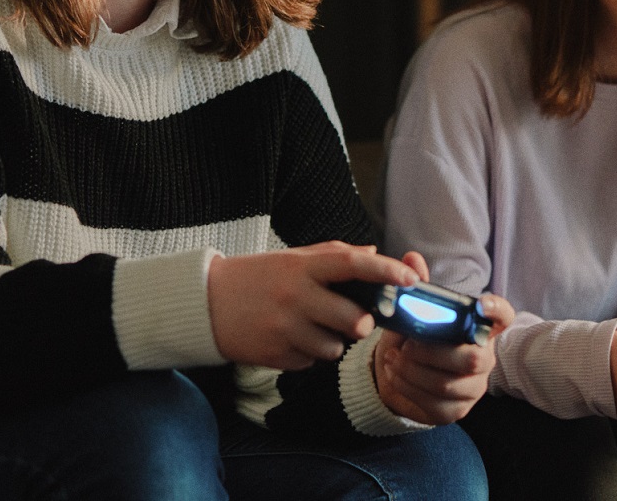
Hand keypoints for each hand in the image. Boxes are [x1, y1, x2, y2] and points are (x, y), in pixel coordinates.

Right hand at [207, 242, 418, 368]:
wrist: (205, 303)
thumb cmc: (256, 276)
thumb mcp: (292, 257)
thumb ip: (333, 254)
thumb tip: (373, 253)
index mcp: (302, 267)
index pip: (353, 265)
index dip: (385, 271)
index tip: (410, 278)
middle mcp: (295, 297)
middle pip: (353, 319)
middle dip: (362, 323)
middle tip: (356, 319)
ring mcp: (285, 329)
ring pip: (335, 347)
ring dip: (333, 341)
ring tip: (311, 326)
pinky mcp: (276, 356)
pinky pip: (311, 362)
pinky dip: (309, 354)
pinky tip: (291, 338)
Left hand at [372, 252, 513, 424]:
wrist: (399, 372)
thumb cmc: (415, 336)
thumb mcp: (414, 311)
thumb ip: (418, 286)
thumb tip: (411, 258)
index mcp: (480, 327)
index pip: (503, 316)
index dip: (496, 310)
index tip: (482, 304)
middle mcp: (484, 357)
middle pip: (472, 358)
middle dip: (433, 352)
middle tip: (406, 345)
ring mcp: (473, 387)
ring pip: (448, 383)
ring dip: (413, 371)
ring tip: (392, 359)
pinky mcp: (457, 410)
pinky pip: (434, 403)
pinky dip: (407, 387)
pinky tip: (393, 374)